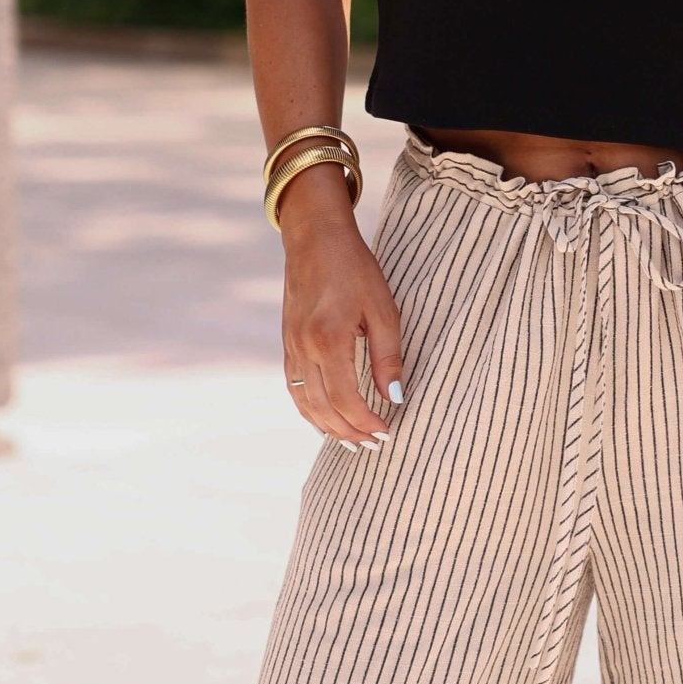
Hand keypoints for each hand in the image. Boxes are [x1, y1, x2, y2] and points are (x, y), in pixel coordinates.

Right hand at [281, 224, 405, 448]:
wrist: (315, 238)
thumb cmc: (354, 268)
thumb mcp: (382, 308)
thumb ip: (388, 355)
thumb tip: (395, 397)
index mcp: (328, 341)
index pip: (345, 400)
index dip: (366, 422)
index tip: (387, 432)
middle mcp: (303, 349)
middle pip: (323, 409)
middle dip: (349, 432)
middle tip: (374, 445)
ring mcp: (290, 347)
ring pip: (305, 403)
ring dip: (328, 427)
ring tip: (352, 442)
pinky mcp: (287, 343)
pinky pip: (294, 388)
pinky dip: (310, 410)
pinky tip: (326, 418)